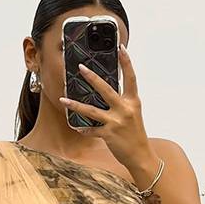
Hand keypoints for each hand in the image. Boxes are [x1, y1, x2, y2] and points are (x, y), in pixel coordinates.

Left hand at [59, 45, 152, 170]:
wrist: (141, 156)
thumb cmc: (135, 134)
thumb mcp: (133, 114)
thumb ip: (122, 102)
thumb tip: (107, 91)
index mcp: (133, 102)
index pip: (131, 77)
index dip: (126, 62)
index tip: (121, 47)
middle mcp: (125, 109)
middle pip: (106, 89)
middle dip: (92, 77)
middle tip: (80, 67)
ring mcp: (116, 122)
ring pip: (92, 110)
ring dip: (75, 105)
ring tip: (63, 99)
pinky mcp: (109, 135)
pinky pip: (92, 130)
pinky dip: (84, 129)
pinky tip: (76, 126)